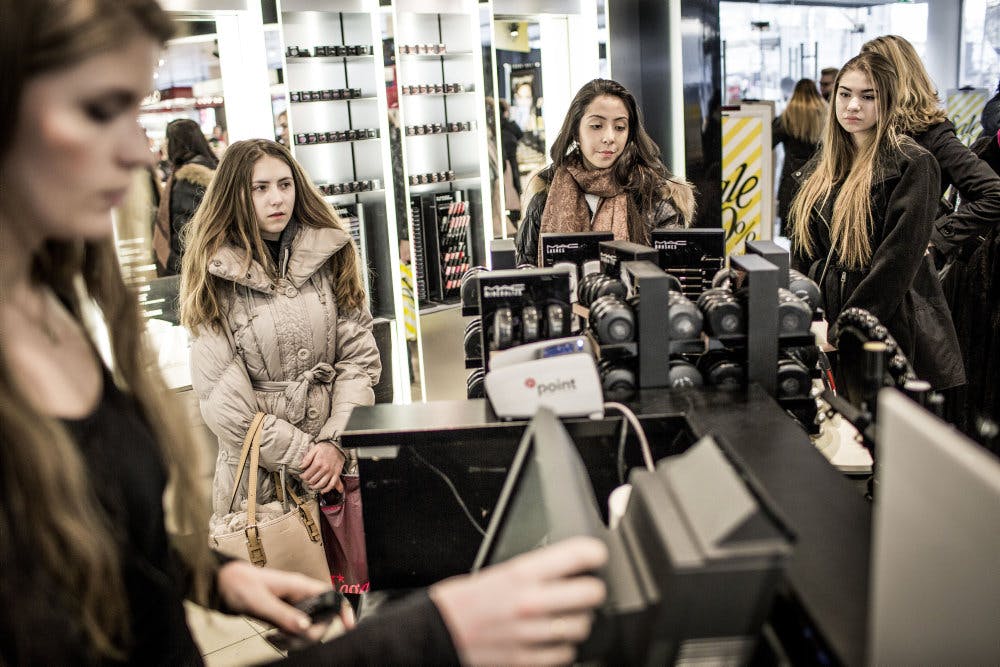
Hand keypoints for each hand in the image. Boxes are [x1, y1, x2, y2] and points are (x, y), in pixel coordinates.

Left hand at [216, 560, 354, 637]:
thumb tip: (305, 628)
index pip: (331, 595)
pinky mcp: (285, 616)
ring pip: (308, 629)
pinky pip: (295, 632)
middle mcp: (300, 596)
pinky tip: (272, 638)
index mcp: (299, 585)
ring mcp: (293, 607)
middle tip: (287, 637)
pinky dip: (287, 640)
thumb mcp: (259, 602)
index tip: (348, 626)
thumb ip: (282, 615)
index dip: (342, 609)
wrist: (223, 584)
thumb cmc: (239, 585)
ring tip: (274, 638)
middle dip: (309, 634)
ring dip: (295, 640)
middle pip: (321, 619)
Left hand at [299, 442, 344, 492]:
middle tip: (306, 480)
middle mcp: (325, 469)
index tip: (301, 475)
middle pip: (313, 481)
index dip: (302, 477)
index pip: (307, 475)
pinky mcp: (336, 474)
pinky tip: (322, 490)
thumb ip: (307, 458)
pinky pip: (332, 484)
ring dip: (315, 487)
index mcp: (318, 463)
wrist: (338, 446)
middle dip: (307, 481)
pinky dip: (326, 489)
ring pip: (321, 484)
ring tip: (311, 486)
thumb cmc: (326, 447)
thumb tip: (301, 466)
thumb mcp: (314, 449)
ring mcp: (331, 472)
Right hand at [429, 536, 606, 665]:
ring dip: (578, 622)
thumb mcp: (499, 572)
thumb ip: (534, 572)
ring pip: (581, 626)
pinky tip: (551, 640)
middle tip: (587, 590)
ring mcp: (530, 633)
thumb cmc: (464, 601)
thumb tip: (567, 569)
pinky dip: (562, 648)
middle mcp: (530, 602)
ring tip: (566, 618)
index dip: (593, 553)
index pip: (578, 554)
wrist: (437, 632)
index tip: (595, 555)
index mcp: (522, 573)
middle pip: (591, 593)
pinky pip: (565, 655)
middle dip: (592, 590)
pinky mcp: (526, 659)